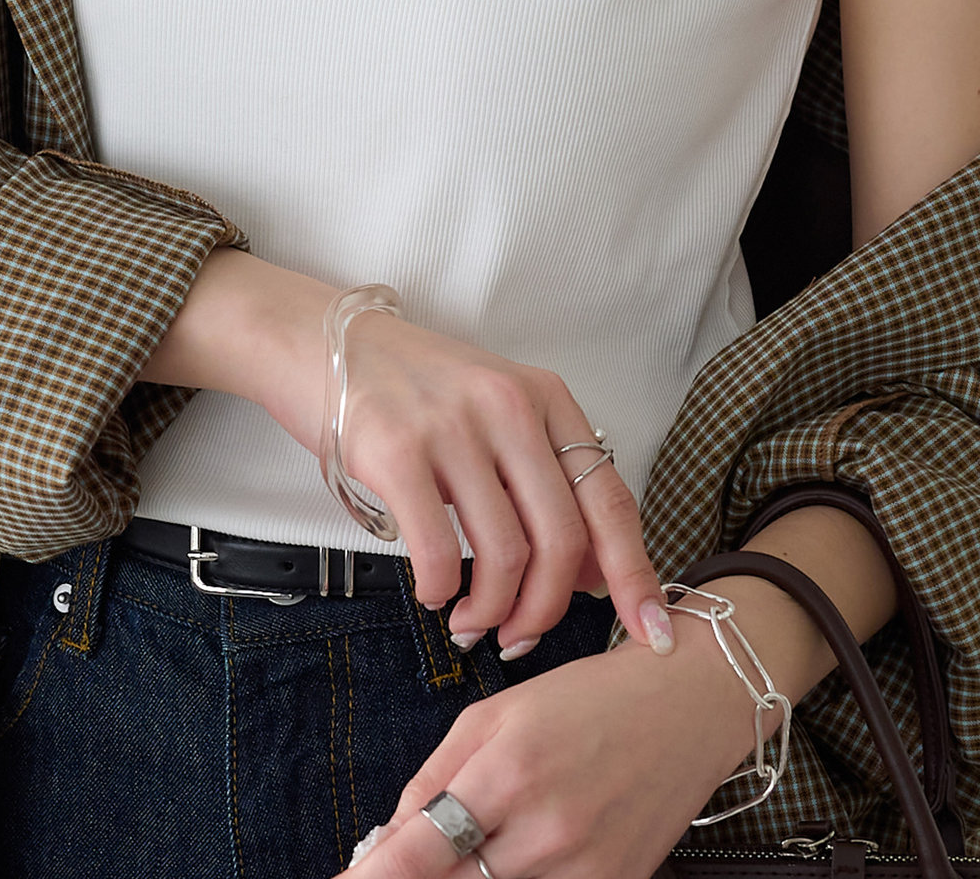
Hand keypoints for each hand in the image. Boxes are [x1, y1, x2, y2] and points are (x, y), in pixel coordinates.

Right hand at [138, 248, 676, 657]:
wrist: (325, 342)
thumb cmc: (415, 390)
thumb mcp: (498, 413)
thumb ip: (546, 480)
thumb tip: (595, 571)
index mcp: (547, 399)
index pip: (611, 500)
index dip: (635, 575)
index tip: (654, 631)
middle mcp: (509, 406)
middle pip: (563, 539)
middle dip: (547, 610)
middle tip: (522, 638)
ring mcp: (453, 426)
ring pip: (504, 554)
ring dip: (492, 611)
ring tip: (471, 621)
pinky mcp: (396, 451)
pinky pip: (438, 551)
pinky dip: (441, 590)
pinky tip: (433, 593)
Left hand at [341, 628, 766, 878]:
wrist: (688, 705)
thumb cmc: (592, 698)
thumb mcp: (499, 711)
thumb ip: (435, 775)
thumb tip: (388, 841)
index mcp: (509, 770)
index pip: (417, 852)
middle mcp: (546, 829)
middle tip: (405, 866)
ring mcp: (585, 869)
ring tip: (478, 848)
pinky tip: (512, 861)